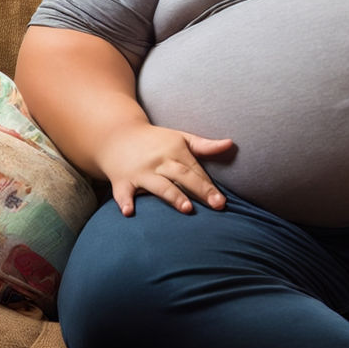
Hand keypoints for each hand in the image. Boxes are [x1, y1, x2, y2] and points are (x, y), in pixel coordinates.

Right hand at [98, 121, 234, 216]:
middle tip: (217, 205)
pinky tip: (129, 212)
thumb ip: (205, 145)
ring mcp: (140, 171)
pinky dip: (124, 201)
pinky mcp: (121, 180)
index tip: (223, 201)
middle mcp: (159, 161)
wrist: (117, 135)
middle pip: (182, 176)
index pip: (196, 170)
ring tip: (187, 208)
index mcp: (175, 150)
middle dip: (200, 190)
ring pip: (159, 185)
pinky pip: (123, 192)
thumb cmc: (155, 141)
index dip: (209, 185)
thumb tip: (231, 143)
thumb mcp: (180, 138)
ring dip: (173, 196)